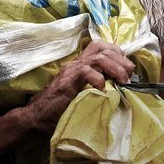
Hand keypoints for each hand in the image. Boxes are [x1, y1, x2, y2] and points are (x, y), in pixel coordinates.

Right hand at [16, 40, 134, 137]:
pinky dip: (99, 79)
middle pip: (104, 48)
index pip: (101, 46)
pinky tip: (102, 90)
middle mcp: (76, 64)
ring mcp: (71, 71)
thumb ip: (96, 88)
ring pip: (99, 57)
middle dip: (122, 61)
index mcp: (80, 65)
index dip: (118, 53)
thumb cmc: (58, 110)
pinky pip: (86, 71)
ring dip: (116, 68)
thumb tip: (119, 91)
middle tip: (128, 78)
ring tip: (122, 82)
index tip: (126, 70)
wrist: (35, 117)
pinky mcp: (67, 81)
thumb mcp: (82, 94)